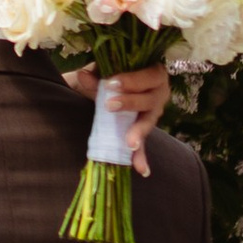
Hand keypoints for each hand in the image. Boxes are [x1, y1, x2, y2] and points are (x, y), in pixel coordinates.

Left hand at [66, 58, 169, 174]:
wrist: (113, 85)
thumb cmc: (114, 73)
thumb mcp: (104, 71)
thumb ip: (96, 75)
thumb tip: (83, 75)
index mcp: (154, 73)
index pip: (149, 76)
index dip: (132, 80)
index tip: (111, 83)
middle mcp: (159, 93)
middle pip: (150, 100)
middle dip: (131, 103)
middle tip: (110, 105)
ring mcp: (154, 113)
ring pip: (149, 122)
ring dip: (138, 133)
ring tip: (130, 143)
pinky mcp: (144, 129)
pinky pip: (144, 144)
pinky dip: (141, 157)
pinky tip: (142, 170)